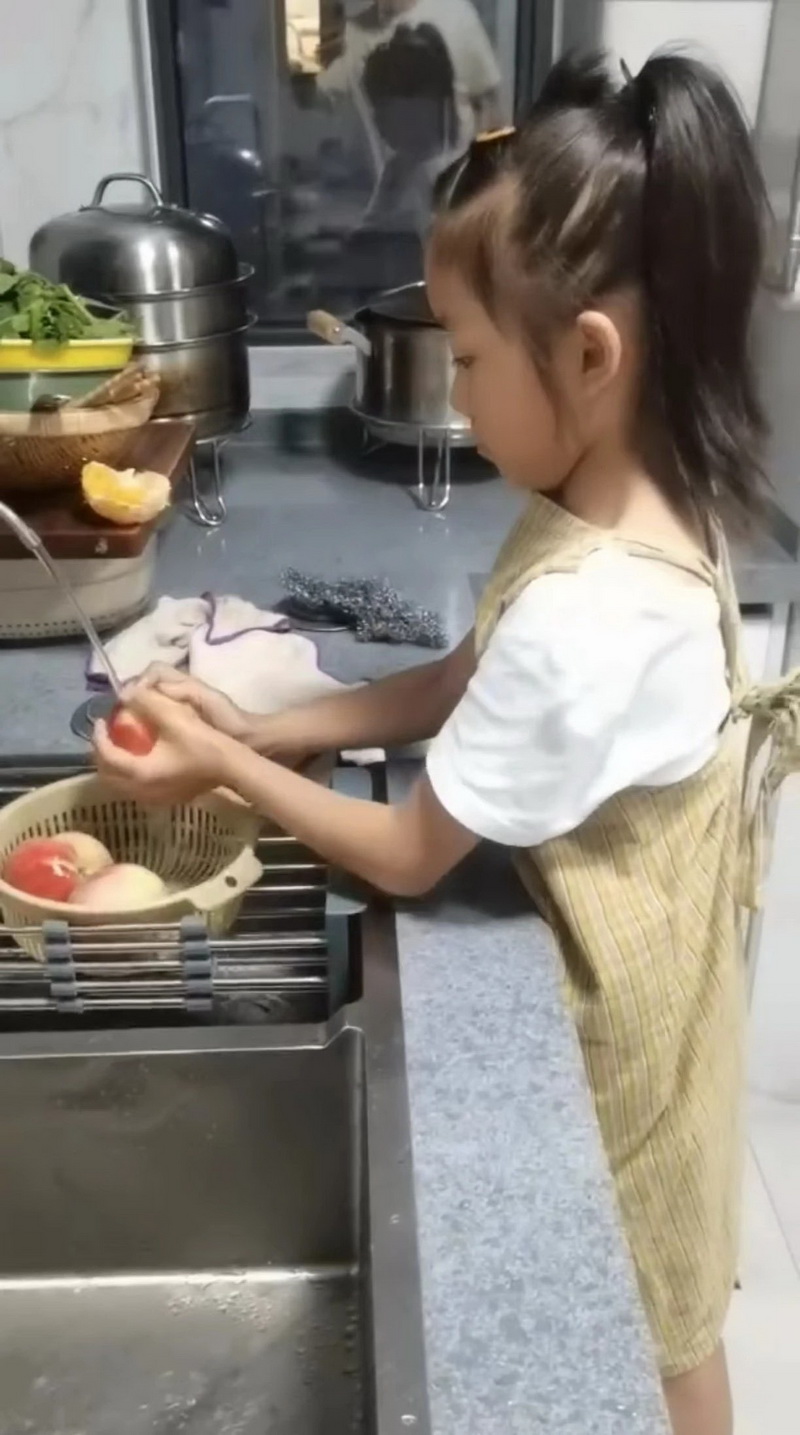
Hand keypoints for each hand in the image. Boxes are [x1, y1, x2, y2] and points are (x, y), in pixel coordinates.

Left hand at [93, 688, 233, 806]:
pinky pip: (137, 790)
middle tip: (105, 735)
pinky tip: (139, 762)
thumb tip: (125, 693)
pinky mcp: (168, 799)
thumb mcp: (172, 715)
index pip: (107, 756)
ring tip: (119, 747)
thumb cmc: (202, 741)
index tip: (100, 720)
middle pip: (108, 776)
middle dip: (101, 754)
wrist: (231, 765)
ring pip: (121, 786)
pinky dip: (130, 776)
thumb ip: (146, 701)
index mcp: (140, 772)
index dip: (98, 737)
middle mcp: (143, 790)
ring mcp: (157, 798)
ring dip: (114, 767)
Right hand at [131, 664, 254, 741]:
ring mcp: (178, 706)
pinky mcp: (179, 723)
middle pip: (148, 684)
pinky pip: (157, 716)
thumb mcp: (204, 699)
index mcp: (185, 681)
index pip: (154, 670)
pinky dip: (147, 722)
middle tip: (124, 715)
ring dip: (138, 709)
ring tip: (129, 725)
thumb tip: (144, 688)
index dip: (140, 680)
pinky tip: (143, 735)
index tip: (130, 699)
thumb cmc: (228, 718)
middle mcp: (179, 690)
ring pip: (150, 700)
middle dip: (135, 695)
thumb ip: (179, 689)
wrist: (247, 739)